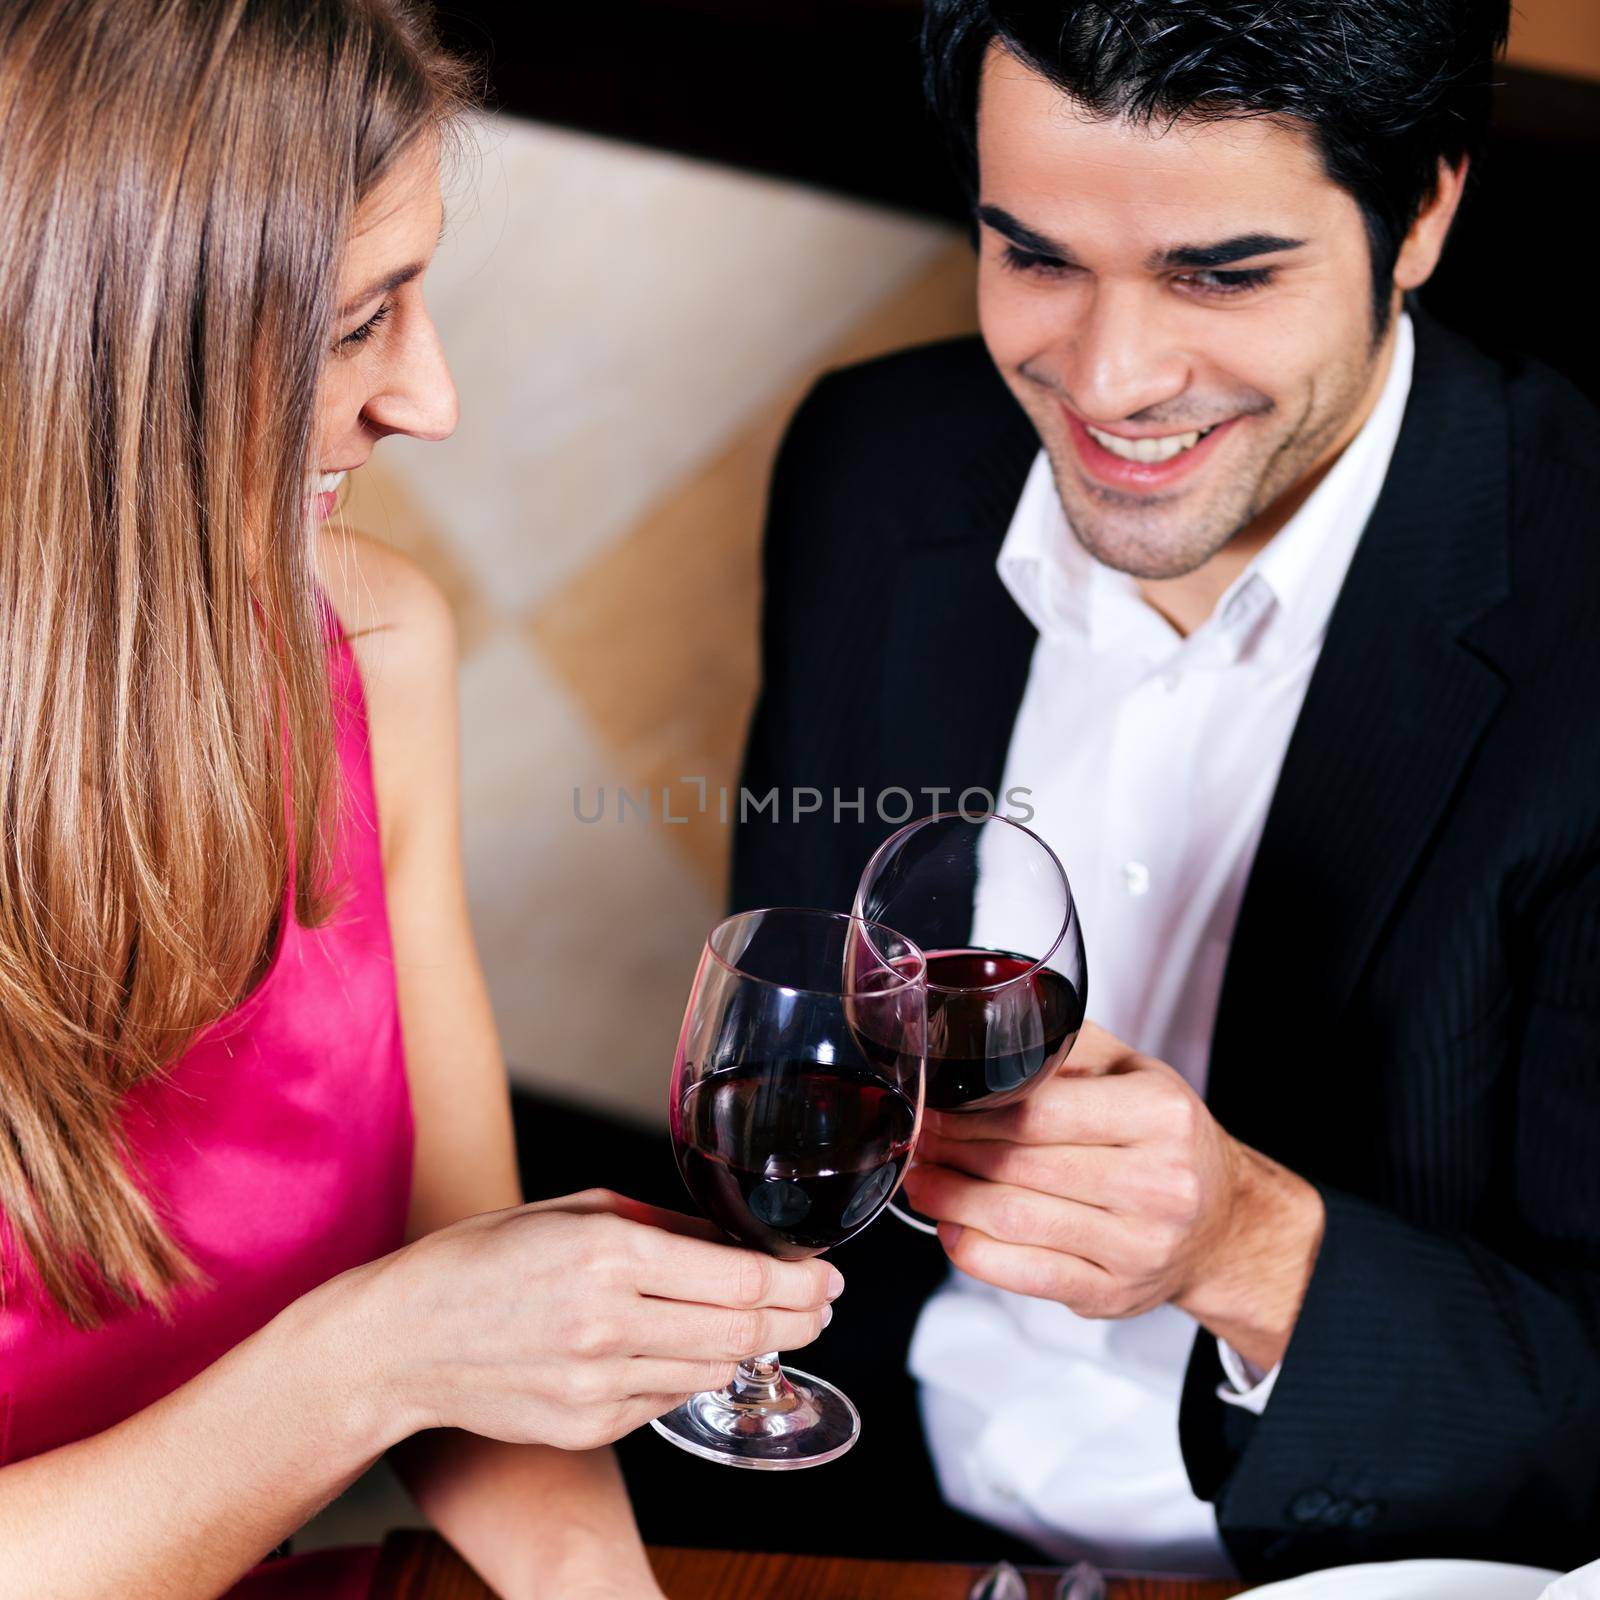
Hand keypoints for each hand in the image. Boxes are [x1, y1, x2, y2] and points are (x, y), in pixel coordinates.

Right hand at [355, 1189, 840, 1451]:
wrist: (403, 1339)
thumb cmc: (487, 1258)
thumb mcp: (577, 1210)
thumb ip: (664, 1224)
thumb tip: (739, 1241)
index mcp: (607, 1252)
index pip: (741, 1278)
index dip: (800, 1279)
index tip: (826, 1274)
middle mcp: (607, 1321)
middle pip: (744, 1331)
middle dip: (800, 1318)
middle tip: (824, 1304)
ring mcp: (597, 1382)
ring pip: (715, 1371)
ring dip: (753, 1348)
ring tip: (771, 1325)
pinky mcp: (588, 1425)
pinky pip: (669, 1400)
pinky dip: (693, 1374)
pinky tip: (693, 1350)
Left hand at [900, 1022, 1322, 1367]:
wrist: (1223, 1221)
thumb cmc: (1166, 1137)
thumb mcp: (1134, 1071)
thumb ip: (1066, 1048)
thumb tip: (980, 1031)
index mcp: (1158, 1116)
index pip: (1039, 1110)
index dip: (970, 1109)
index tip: (931, 1102)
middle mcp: (1157, 1184)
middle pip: (1019, 1164)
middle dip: (951, 1149)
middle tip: (914, 1137)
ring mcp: (1137, 1247)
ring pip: (1015, 1220)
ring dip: (950, 1198)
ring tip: (919, 1178)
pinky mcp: (1114, 1294)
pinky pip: (1028, 1275)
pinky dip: (976, 1252)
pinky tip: (949, 1227)